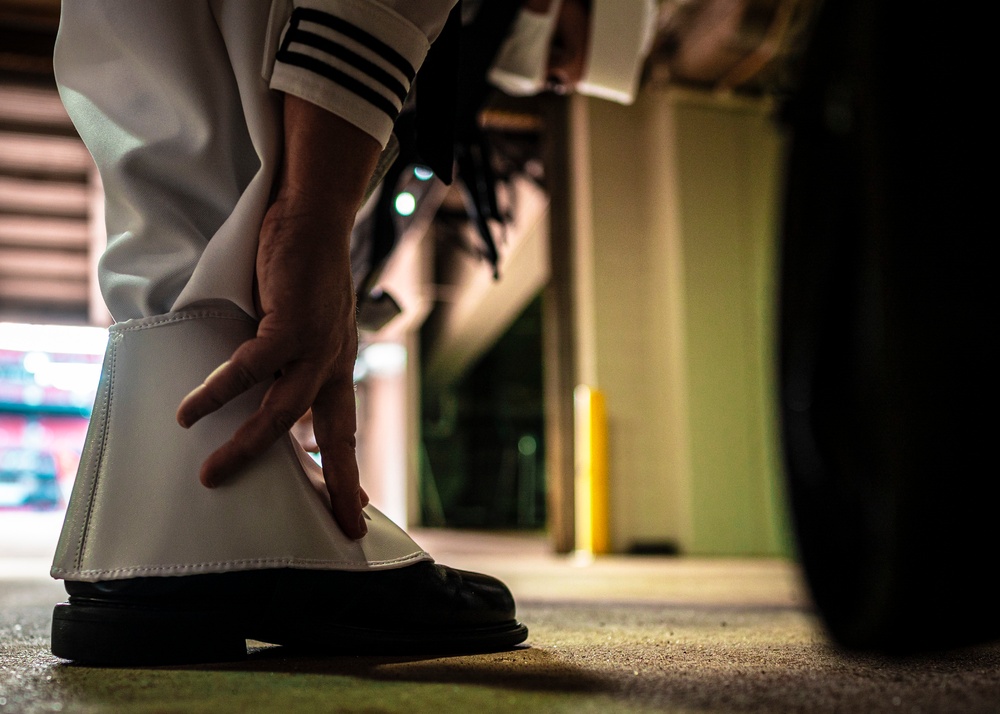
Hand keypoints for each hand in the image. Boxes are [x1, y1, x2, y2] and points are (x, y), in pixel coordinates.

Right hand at [175, 95, 381, 539]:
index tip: (358, 512)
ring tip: (212, 473)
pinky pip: (250, 368)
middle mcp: (333, 364)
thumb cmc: (299, 272)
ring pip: (284, 412)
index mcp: (336, 369)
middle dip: (338, 485)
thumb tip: (261, 400)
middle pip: (338, 437)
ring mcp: (316, 346)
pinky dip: (219, 390)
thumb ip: (289, 366)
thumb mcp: (303, 328)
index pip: (346, 431)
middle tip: (340, 527)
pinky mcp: (292, 324)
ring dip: (247, 445)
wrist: (311, 218)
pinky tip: (192, 410)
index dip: (351, 473)